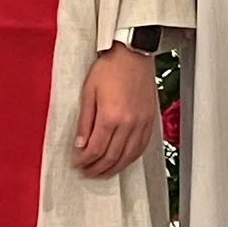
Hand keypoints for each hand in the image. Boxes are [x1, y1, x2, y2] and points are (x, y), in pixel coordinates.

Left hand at [74, 43, 157, 178]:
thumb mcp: (88, 92)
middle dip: (97, 168)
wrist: (132, 53)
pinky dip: (131, 158)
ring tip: (102, 172)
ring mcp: (142, 122)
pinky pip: (142, 147)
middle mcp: (128, 123)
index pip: (95, 149)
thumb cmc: (109, 68)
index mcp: (111, 116)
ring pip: (128, 156)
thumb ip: (85, 122)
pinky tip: (122, 161)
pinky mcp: (150, 120)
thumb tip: (80, 145)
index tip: (77, 163)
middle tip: (87, 172)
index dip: (84, 161)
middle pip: (111, 156)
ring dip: (114, 168)